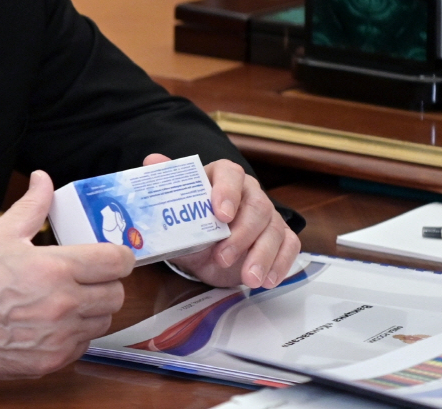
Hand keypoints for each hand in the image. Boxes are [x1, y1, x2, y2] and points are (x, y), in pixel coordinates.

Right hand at [0, 170, 134, 378]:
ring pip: (101, 323)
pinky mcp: (48, 363)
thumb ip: (31, 206)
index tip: (110, 255)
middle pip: (117, 296)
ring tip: (66, 299)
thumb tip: (43, 179)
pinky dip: (73, 335)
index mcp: (54, 268)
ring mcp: (57, 338)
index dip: (118, 256)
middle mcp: (63, 306)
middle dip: (106, 283)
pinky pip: (80, 347)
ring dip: (91, 310)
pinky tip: (51, 323)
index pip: (116, 262)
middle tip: (86, 276)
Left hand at [144, 154, 300, 289]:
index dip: (227, 192)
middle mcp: (249, 192)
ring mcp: (267, 216)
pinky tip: (267, 280)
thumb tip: (152, 161)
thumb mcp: (174, 209)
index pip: (230, 174)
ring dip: (262, 256)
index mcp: (222, 177)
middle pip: (256, 206)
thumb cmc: (190, 224)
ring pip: (274, 230)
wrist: (203, 251)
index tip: (220, 215)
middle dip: (241, 235)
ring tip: (248, 279)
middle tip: (222, 257)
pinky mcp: (280, 237)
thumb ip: (165, 182)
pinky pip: (289, 247)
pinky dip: (280, 264)